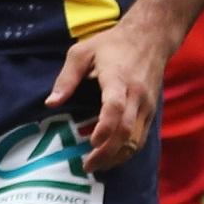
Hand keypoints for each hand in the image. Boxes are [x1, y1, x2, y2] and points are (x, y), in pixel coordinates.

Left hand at [46, 22, 164, 171]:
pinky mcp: (151, 110)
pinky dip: (128, 151)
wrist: (150, 37)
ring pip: (137, 139)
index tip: (91, 142)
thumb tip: (51, 103)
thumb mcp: (83, 52)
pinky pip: (142, 137)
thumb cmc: (112, 44)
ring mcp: (147, 104)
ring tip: (97, 165)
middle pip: (126, 131)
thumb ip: (67, 78)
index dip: (104, 128)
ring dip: (118, 156)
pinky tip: (112, 157)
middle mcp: (136, 94)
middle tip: (87, 166)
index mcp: (118, 78)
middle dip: (107, 152)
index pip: (115, 107)